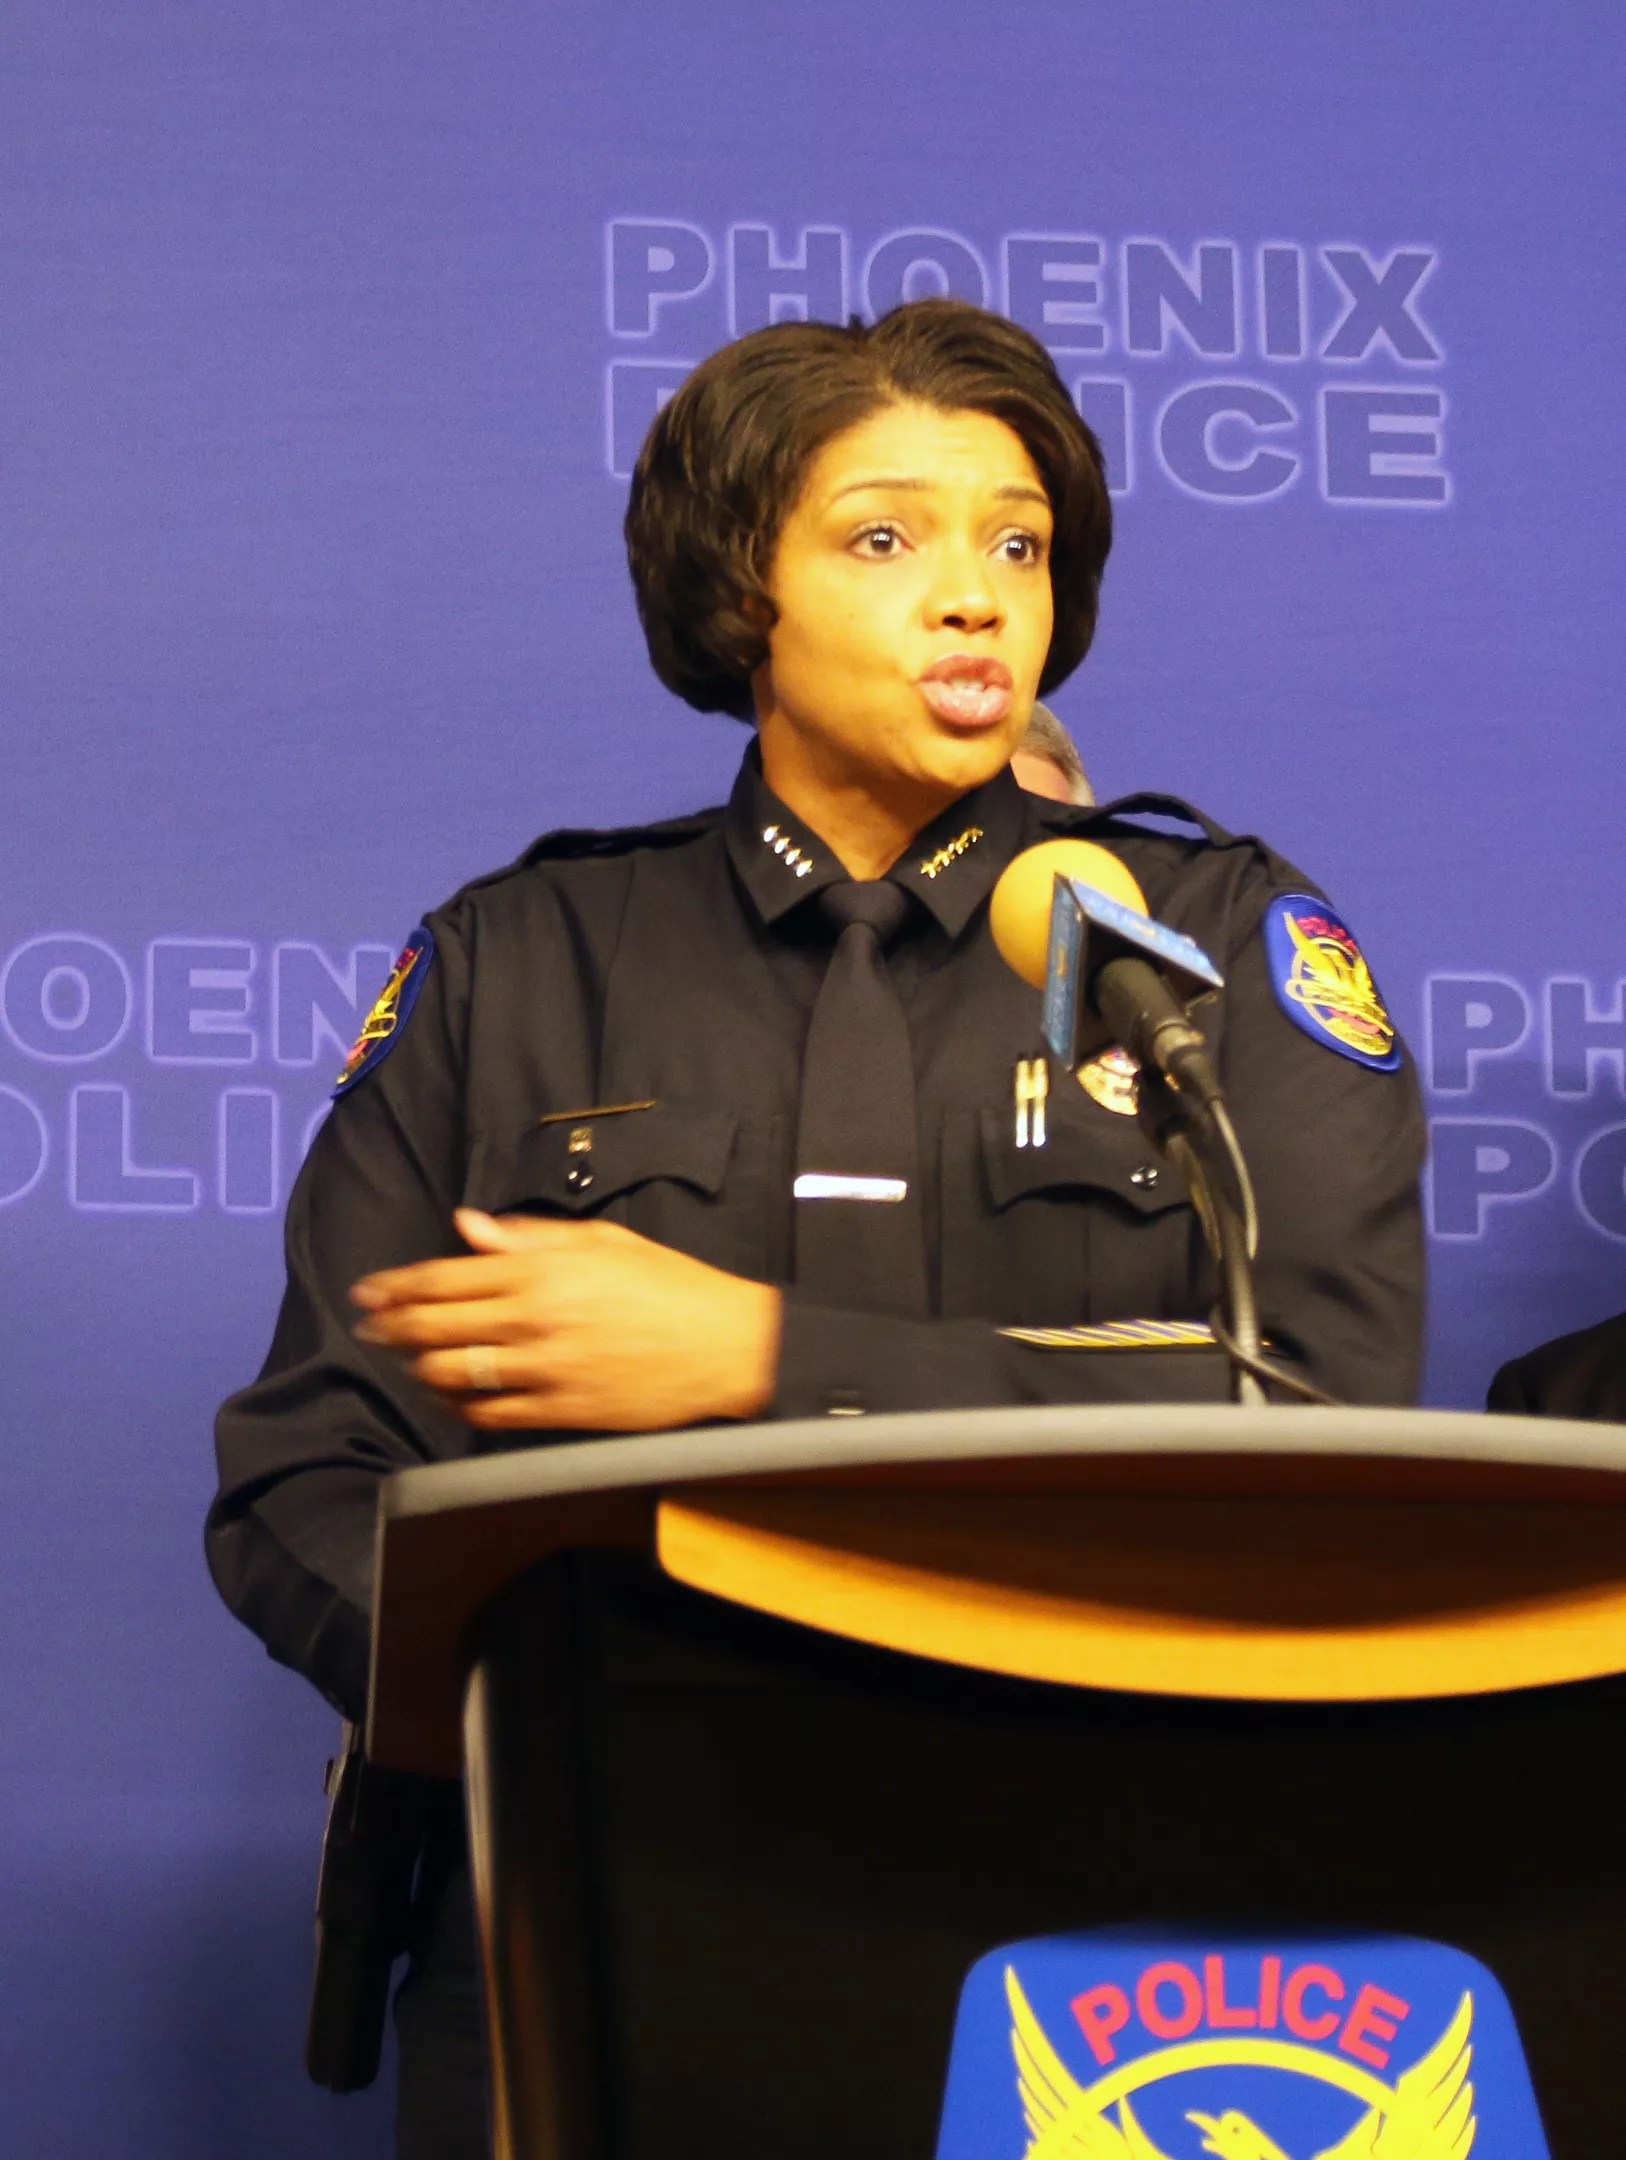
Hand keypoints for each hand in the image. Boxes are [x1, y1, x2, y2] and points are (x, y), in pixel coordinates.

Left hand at [351, 1209, 781, 1432]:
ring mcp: (543, 1369)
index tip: (370, 1289)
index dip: (397, 1285)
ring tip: (405, 1360)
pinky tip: (450, 1398)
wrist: (724, 1346)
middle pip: (435, 1326)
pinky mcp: (560, 1411)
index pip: (445, 1278)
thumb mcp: (602, 1241)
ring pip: (452, 1373)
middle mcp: (532, 1319)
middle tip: (370, 1325)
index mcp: (541, 1270)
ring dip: (418, 1366)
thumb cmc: (669, 1285)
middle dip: (392, 1326)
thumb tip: (469, 1225)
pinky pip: (490, 1414)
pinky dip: (459, 1406)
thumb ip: (530, 1234)